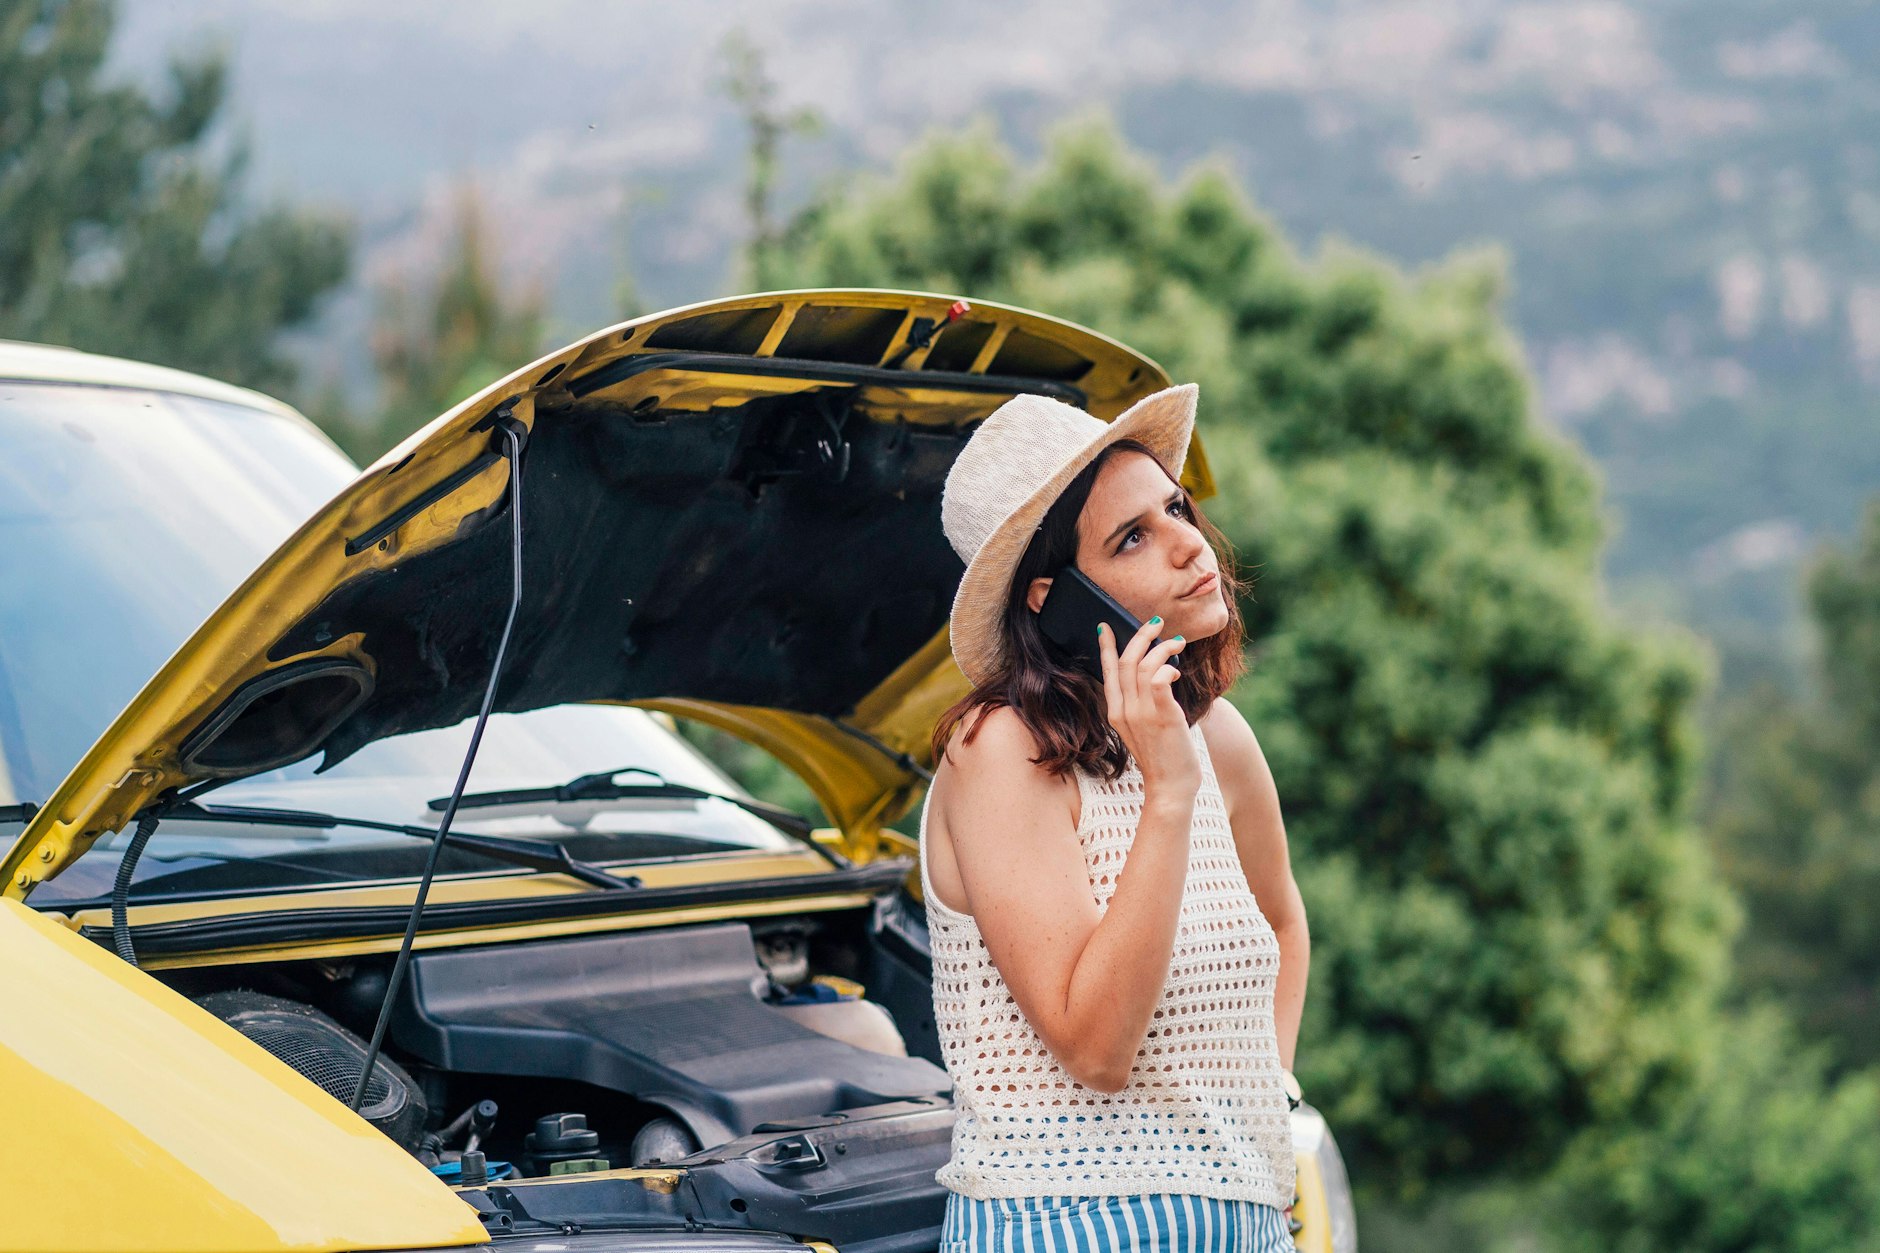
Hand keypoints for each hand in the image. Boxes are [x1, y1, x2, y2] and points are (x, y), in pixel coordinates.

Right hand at [1096, 615, 1199, 800]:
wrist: (1170, 787)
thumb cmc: (1163, 757)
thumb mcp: (1143, 728)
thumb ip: (1142, 704)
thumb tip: (1157, 674)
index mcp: (1116, 712)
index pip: (1108, 672)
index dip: (1106, 647)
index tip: (1105, 627)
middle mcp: (1125, 711)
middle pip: (1126, 662)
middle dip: (1141, 636)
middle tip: (1156, 623)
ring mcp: (1142, 714)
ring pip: (1144, 665)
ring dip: (1162, 648)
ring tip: (1179, 643)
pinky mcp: (1162, 716)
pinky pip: (1159, 680)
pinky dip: (1168, 668)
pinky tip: (1177, 669)